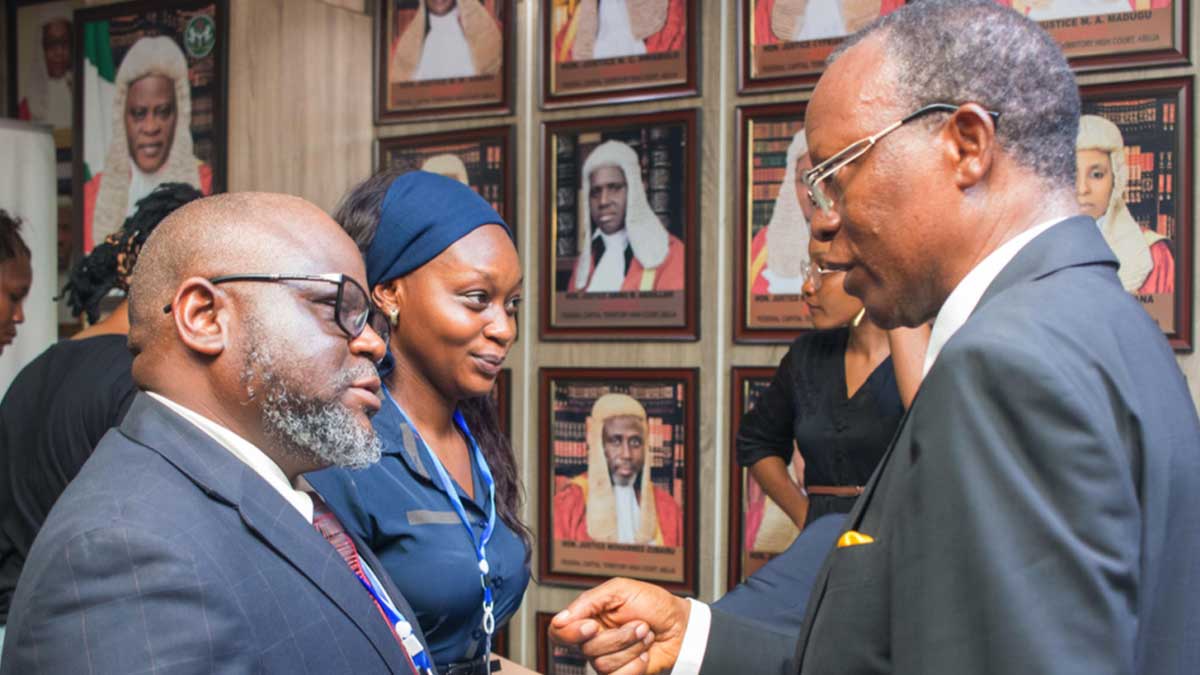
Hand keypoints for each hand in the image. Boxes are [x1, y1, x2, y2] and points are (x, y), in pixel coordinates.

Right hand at [550, 577, 691, 674]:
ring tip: (646, 635)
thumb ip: (588, 601)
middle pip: (586, 649)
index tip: (593, 626)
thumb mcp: (620, 590)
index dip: (571, 633)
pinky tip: (645, 654)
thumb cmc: (653, 604)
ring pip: (602, 663)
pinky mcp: (621, 674)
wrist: (681, 626)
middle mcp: (593, 640)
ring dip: (631, 647)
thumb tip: (560, 619)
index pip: (559, 632)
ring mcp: (606, 659)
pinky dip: (636, 664)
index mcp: (588, 617)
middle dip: (618, 637)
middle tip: (639, 624)